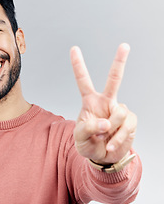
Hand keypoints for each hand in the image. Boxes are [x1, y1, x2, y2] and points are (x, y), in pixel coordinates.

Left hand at [70, 43, 136, 163]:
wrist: (103, 157)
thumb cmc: (88, 144)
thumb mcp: (80, 138)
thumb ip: (87, 128)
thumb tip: (105, 122)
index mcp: (90, 102)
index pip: (83, 81)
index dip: (78, 65)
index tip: (74, 48)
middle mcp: (105, 102)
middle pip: (114, 79)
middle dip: (119, 62)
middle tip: (125, 45)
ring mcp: (119, 110)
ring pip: (120, 112)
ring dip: (111, 130)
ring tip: (104, 138)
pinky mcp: (130, 121)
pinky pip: (127, 126)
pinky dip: (119, 138)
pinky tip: (112, 144)